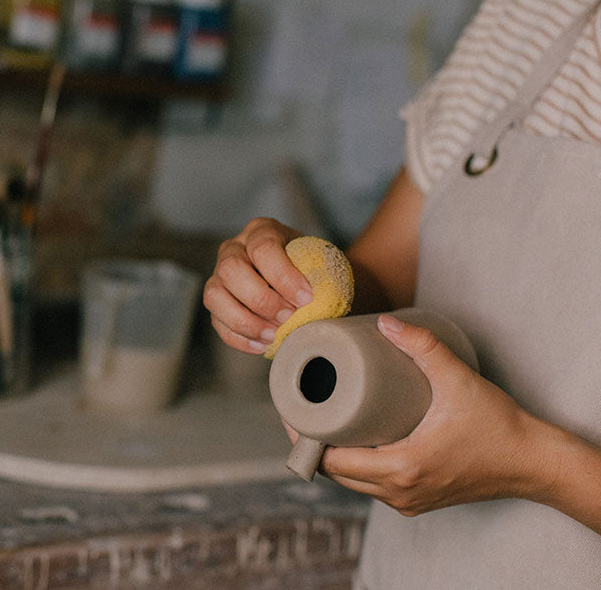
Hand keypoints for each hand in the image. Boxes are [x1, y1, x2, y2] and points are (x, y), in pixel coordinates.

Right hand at [204, 218, 312, 353]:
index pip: (263, 248)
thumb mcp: (319, 262)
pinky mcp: (216, 302)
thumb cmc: (311, 270)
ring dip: (245, 321)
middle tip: (287, 317)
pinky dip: (239, 338)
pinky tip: (262, 344)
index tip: (305, 298)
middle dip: (261, 299)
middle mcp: (234, 248)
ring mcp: (219, 275)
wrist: (301, 281)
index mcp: (261, 231)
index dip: (283, 276)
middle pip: (231, 269)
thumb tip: (321, 299)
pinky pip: (217, 321)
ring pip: (214, 296)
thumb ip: (321, 275)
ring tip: (273, 335)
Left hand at [319, 315, 556, 515]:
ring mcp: (408, 502)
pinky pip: (373, 487)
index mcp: (401, 469)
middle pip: (335, 474)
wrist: (532, 462)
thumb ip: (423, 346)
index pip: (331, 462)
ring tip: (323, 421)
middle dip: (314, 444)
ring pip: (353, 483)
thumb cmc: (498, 425)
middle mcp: (399, 493)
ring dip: (334, 457)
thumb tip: (384, 324)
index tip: (292, 413)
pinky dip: (357, 467)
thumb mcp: (458, 380)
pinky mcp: (418, 501)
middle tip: (304, 410)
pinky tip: (351, 442)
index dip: (305, 439)